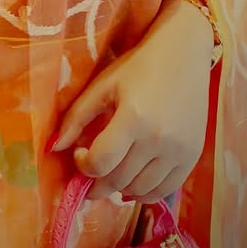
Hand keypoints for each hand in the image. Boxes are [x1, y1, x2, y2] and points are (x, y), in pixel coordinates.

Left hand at [52, 0, 213, 203]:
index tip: (79, 154)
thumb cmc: (139, 66)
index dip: (83, 165)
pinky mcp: (193, 157)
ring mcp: (179, 151)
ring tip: (111, 173)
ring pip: (141, 190)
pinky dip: (146, 192)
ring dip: (120, 188)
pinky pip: (165, 190)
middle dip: (98, 182)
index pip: (101, 162)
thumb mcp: (103, 85)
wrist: (184, 55)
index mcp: (133, 118)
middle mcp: (159, 139)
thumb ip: (76, 117)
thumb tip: (53, 148)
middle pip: (119, 180)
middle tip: (91, 171)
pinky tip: (133, 180)